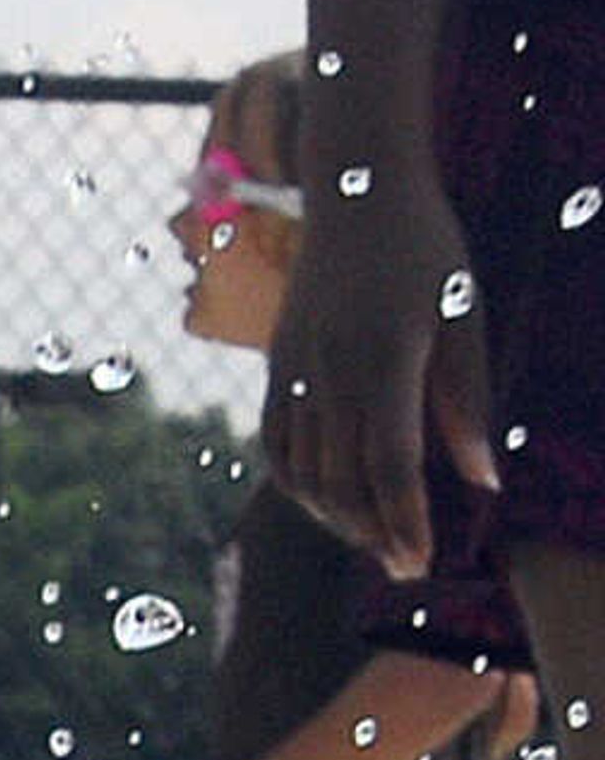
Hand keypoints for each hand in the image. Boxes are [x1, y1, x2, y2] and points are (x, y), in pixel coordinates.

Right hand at [262, 164, 501, 574]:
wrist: (354, 192)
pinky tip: (324, 500)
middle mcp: (329, 373)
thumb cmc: (425, 249)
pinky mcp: (277, 365)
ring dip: (336, 514)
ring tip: (371, 539)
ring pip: (305, 469)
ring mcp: (294, 371)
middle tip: (404, 568)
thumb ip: (467, 401)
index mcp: (384, 361)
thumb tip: (482, 480)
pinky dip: (297, 481)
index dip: (405, 520)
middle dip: (373, 532)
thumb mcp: (464, 316)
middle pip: (343, 478)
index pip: (391, 465)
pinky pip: (276, 442)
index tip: (421, 561)